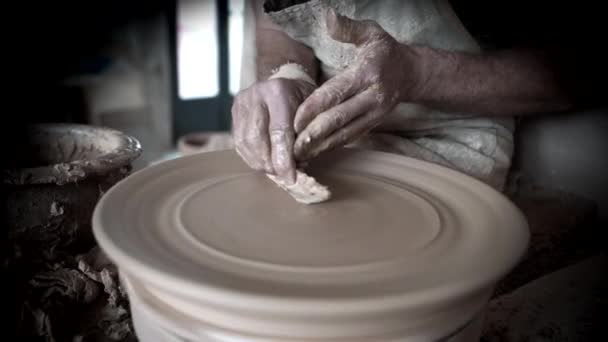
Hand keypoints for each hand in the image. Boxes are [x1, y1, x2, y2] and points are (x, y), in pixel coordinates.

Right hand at [232, 70, 315, 182]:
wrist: (286, 82)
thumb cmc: (304, 99)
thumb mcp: (313, 110)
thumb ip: (306, 133)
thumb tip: (299, 162)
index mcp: (278, 91)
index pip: (279, 131)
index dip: (284, 158)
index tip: (291, 178)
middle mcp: (255, 94)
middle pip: (257, 138)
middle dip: (270, 162)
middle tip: (282, 176)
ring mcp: (242, 102)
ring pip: (244, 141)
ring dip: (259, 162)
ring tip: (274, 170)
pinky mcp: (234, 111)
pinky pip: (238, 141)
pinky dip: (251, 157)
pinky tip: (264, 163)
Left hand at [293, 8, 423, 159]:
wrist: (410, 73)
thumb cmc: (385, 52)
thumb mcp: (370, 33)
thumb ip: (348, 28)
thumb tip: (328, 17)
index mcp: (367, 74)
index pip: (336, 93)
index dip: (314, 108)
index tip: (295, 120)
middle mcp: (372, 97)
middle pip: (340, 119)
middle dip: (315, 133)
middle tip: (293, 145)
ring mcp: (375, 114)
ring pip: (345, 133)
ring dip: (321, 146)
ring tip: (300, 155)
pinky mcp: (374, 125)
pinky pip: (351, 138)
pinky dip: (332, 146)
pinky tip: (315, 153)